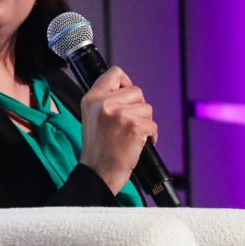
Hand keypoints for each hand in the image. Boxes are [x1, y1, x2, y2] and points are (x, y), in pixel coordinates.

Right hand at [76, 66, 156, 193]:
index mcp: (91, 99)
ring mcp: (120, 114)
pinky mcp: (134, 126)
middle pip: (136, 90)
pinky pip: (153, 124)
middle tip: (128, 123)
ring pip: (147, 107)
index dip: (126, 82)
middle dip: (138, 106)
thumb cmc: (98, 149)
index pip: (114, 73)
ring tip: (131, 135)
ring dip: (145, 122)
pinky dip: (151, 135)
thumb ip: (105, 100)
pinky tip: (139, 143)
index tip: (126, 96)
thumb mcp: (91, 117)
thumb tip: (127, 89)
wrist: (98, 173)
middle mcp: (104, 103)